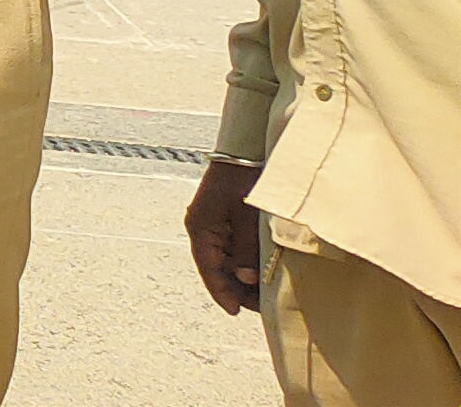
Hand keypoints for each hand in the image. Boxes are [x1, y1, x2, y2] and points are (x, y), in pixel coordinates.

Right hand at [187, 158, 264, 314]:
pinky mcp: (223, 219)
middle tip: (256, 307)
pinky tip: (258, 271)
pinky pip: (230, 247)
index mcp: (200, 227)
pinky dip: (242, 261)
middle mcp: (202, 228)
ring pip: (224, 259)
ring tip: (261, 294)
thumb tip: (245, 277)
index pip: (209, 268)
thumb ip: (245, 249)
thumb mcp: (247, 217)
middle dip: (235, 287)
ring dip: (240, 275)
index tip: (235, 311)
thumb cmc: (244, 180)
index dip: (222, 291)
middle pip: (216, 266)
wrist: (246, 150)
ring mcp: (212, 223)